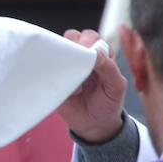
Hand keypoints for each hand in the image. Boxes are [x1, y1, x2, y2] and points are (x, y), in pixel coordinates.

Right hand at [55, 28, 127, 143]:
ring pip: (57, 49)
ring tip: (73, 79)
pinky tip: (64, 87)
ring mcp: (66, 66)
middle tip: (78, 64)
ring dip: (62, 59)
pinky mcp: (54, 78)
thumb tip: (96, 52)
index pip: (90, 37)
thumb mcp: (116, 87)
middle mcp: (81, 56)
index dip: (88, 42)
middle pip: (71, 37)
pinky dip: (51, 72)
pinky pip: (46, 67)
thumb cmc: (108, 102)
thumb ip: (110, 68)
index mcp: (99, 54)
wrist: (94, 125)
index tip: (90, 55)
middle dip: (73, 47)